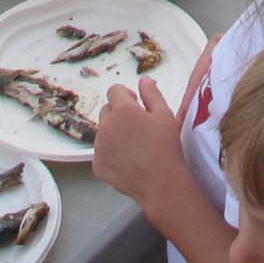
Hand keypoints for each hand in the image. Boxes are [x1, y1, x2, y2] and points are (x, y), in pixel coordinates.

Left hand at [92, 76, 188, 211]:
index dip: (126, 96)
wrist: (160, 182)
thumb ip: (152, 93)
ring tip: (134, 146)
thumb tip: (144, 80)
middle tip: (137, 127)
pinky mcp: (98, 165)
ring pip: (103, 131)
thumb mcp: (165, 114)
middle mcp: (106, 125)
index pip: (114, 91)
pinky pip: (101, 152)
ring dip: (114, 133)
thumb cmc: (166, 147)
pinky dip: (111, 153)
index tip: (136, 105)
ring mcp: (99, 146)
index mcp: (123, 110)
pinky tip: (128, 160)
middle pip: (107, 110)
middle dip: (119, 114)